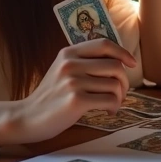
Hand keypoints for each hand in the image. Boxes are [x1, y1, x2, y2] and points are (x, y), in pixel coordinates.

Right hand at [13, 38, 135, 142]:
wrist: (28, 117)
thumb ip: (84, 63)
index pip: (103, 44)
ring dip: (120, 98)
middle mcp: (70, 64)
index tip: (132, 64)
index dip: (122, 52)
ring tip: (111, 105)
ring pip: (115, 85)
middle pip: (115, 66)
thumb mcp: (62, 71)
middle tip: (120, 94)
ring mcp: (72, 82)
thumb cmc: (50, 97)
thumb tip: (119, 64)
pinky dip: (114, 108)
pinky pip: (109, 100)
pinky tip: (107, 112)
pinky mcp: (76, 100)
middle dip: (125, 82)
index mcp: (68, 53)